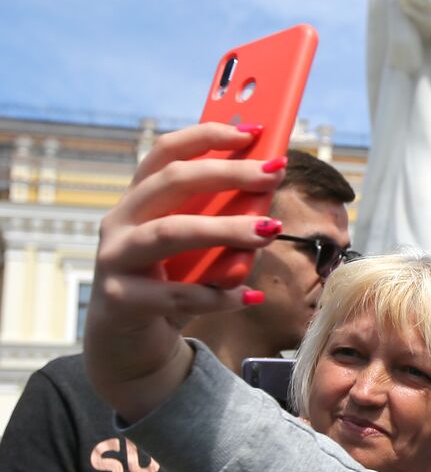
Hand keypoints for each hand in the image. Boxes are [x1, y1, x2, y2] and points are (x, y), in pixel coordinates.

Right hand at [85, 122, 283, 420]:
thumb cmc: (170, 282)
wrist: (130, 341)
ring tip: (268, 230)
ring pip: (171, 233)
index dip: (208, 135)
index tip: (253, 130)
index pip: (167, 153)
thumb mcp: (195, 247)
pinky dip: (218, 295)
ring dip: (225, 229)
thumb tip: (267, 188)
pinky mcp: (124, 299)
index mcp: (139, 199)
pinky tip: (249, 296)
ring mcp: (117, 259)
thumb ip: (219, 219)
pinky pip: (177, 294)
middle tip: (273, 175)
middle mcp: (121, 222)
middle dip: (227, 174)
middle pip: (171, 183)